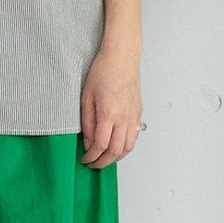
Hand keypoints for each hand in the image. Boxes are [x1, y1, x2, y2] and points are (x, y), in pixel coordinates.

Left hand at [79, 46, 143, 166]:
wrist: (122, 57)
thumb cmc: (102, 72)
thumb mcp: (86, 96)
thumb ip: (87, 122)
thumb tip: (88, 142)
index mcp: (108, 114)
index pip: (100, 146)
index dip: (91, 157)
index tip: (85, 159)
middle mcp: (123, 118)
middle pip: (116, 151)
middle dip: (103, 162)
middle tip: (93, 164)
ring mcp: (133, 116)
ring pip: (128, 147)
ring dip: (116, 158)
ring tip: (105, 159)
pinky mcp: (138, 112)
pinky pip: (134, 136)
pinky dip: (126, 147)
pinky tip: (117, 147)